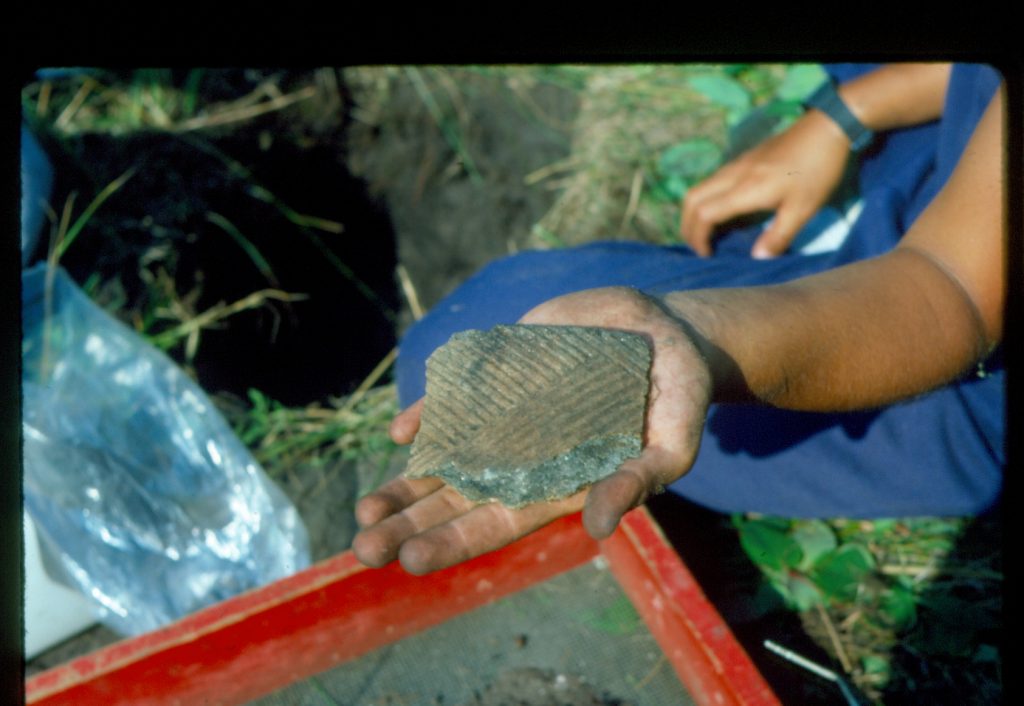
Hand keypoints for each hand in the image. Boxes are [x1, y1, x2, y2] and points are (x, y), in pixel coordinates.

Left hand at [351, 287, 712, 573]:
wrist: (662, 332)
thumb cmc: (676, 398)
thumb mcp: (672, 443)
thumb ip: (636, 482)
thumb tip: (599, 527)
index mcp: (556, 484)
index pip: (498, 523)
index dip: (456, 542)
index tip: (412, 561)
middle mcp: (521, 457)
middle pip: (455, 500)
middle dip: (411, 526)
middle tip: (364, 549)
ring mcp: (505, 416)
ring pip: (443, 457)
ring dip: (404, 484)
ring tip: (363, 510)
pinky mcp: (500, 373)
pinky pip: (455, 398)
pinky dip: (427, 415)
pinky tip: (399, 433)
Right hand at [680, 109, 850, 257]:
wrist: (827, 127)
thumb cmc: (818, 170)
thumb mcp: (803, 209)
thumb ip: (778, 236)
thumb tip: (757, 258)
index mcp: (745, 189)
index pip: (704, 214)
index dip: (698, 238)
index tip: (707, 255)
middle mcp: (733, 175)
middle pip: (691, 199)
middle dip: (687, 226)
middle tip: (699, 246)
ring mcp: (736, 164)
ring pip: (700, 188)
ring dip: (695, 212)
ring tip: (708, 233)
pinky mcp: (744, 159)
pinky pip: (713, 182)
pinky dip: (707, 201)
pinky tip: (725, 212)